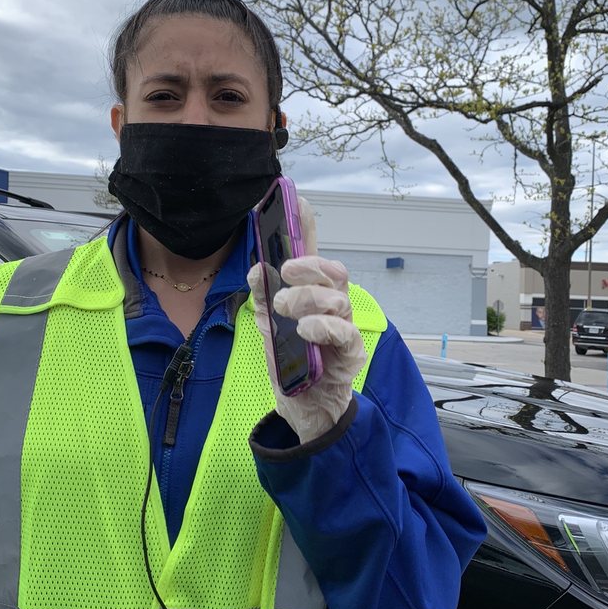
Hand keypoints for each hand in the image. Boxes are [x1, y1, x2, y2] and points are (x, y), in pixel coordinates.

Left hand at [247, 198, 366, 442]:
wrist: (302, 407)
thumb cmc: (291, 362)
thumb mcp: (268, 327)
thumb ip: (263, 297)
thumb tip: (256, 269)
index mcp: (312, 295)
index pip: (312, 255)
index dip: (307, 228)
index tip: (296, 201)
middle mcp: (332, 306)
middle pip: (333, 271)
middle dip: (309, 265)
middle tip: (285, 271)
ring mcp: (344, 328)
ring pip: (338, 297)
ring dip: (308, 297)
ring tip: (284, 309)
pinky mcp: (350, 352)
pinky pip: (344, 331)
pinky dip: (322, 325)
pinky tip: (304, 329)